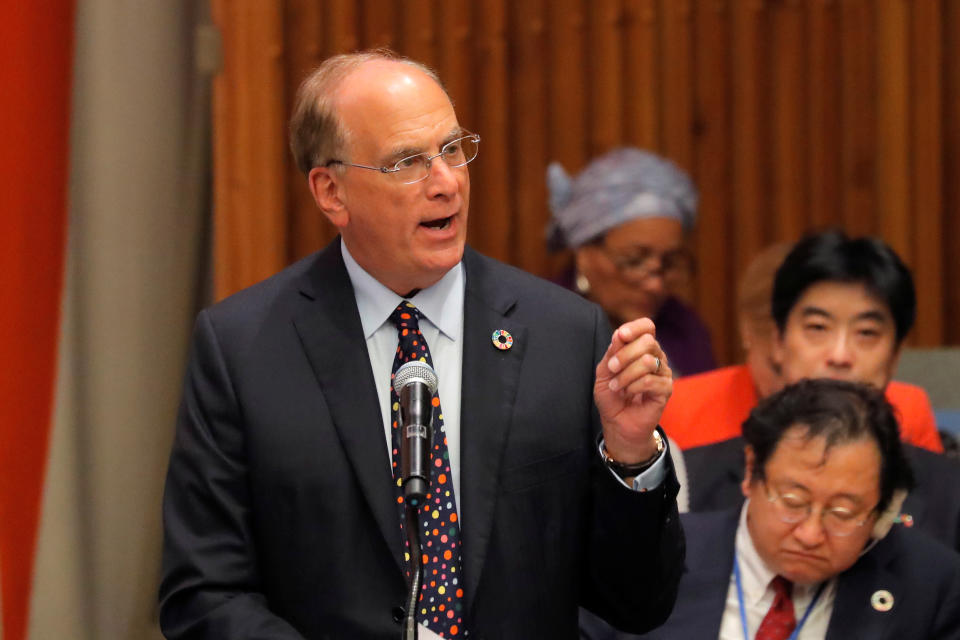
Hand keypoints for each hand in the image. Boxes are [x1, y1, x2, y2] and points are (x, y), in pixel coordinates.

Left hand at [594, 318, 672, 463]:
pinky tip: (627, 393)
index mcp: (642, 348)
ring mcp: (663, 373)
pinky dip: (633, 386)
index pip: (647, 326)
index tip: (620, 336)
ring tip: (616, 386)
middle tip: (612, 368)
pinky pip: (650, 380)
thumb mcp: (605, 372)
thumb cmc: (612, 396)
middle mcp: (656, 357)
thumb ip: (612, 353)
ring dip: (626, 374)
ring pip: (649, 361)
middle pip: (648, 341)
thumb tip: (619, 334)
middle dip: (625, 354)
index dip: (635, 327)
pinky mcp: (666, 390)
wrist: (618, 423)